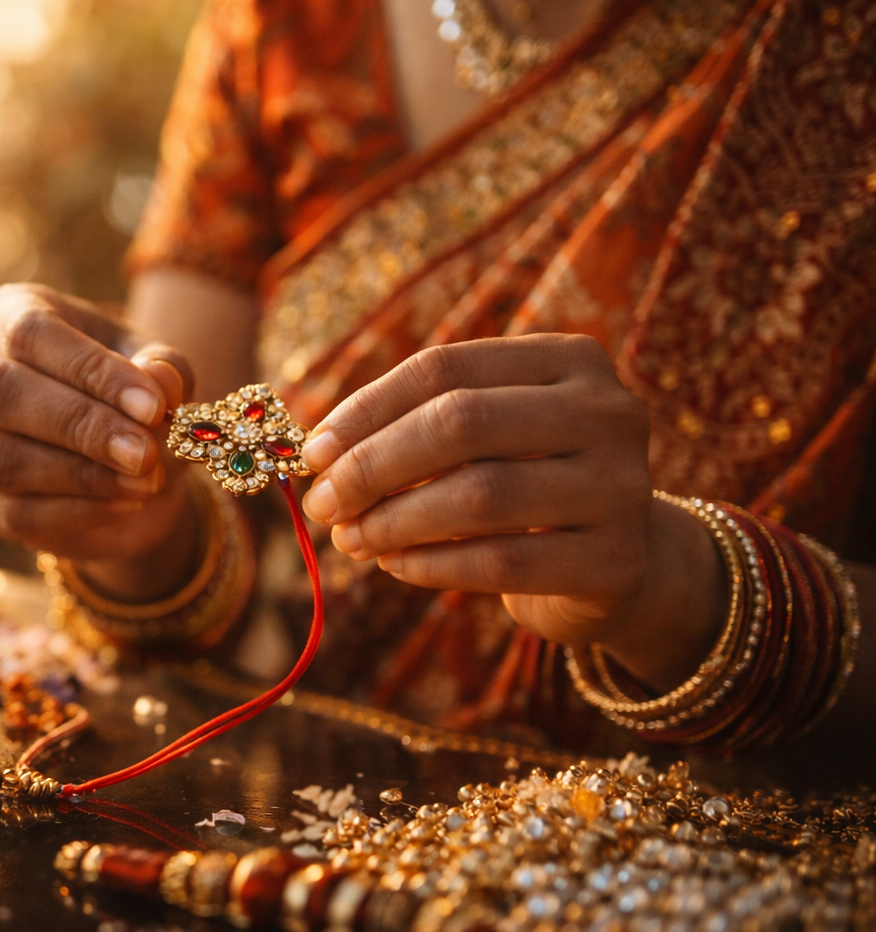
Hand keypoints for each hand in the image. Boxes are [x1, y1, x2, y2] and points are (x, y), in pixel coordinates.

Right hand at [0, 283, 195, 567]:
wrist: (123, 460)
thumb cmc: (128, 393)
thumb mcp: (154, 368)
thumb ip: (163, 368)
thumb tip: (161, 382)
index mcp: (5, 315)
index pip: (30, 333)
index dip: (91, 370)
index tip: (153, 406)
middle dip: (77, 425)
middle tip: (143, 452)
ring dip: (78, 475)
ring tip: (144, 481)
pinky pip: (11, 511)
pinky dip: (75, 511)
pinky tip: (125, 504)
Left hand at [299, 335, 726, 682]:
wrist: (624, 564)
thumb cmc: (529, 485)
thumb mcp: (486, 440)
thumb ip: (414, 430)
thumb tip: (318, 454)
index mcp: (568, 359)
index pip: (445, 367)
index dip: (367, 409)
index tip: (313, 453)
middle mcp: (607, 412)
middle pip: (460, 422)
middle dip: (374, 466)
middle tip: (324, 503)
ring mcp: (621, 486)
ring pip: (481, 495)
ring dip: (395, 521)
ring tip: (352, 539)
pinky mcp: (615, 561)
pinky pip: (501, 563)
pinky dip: (431, 565)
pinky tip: (395, 566)